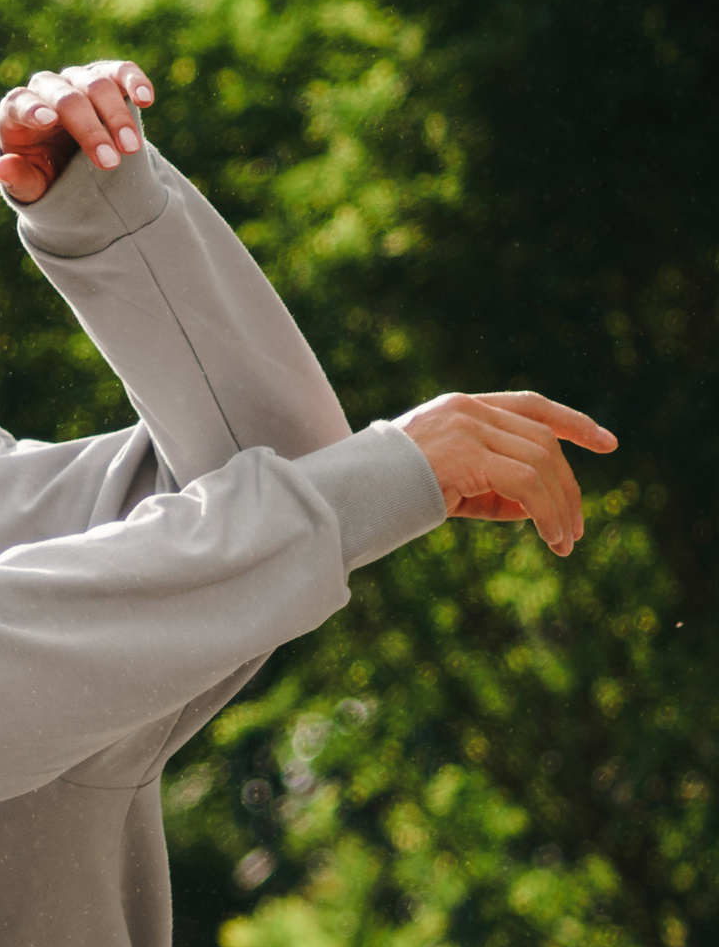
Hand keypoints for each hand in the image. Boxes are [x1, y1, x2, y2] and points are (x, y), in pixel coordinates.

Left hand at [0, 59, 157, 202]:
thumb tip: (1, 168)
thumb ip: (17, 178)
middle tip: (109, 162)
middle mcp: (46, 89)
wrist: (67, 158)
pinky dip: (135, 82)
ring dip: (116, 118)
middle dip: (90, 130)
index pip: (19, 102)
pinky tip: (146, 100)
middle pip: (67, 99)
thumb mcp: (29, 182)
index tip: (49, 121)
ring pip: (97, 85)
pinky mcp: (106, 76)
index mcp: (16, 111)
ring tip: (131, 149)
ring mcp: (76, 80)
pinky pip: (121, 71)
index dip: (32, 109)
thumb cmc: (42, 170)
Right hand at [393, 392, 617, 556]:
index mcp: (458, 408)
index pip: (529, 406)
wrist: (340, 495)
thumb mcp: (442, 483)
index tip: (606, 443)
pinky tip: (552, 538)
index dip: (572, 422)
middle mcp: (466, 409)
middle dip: (569, 485)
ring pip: (541, 462)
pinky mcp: (467, 455)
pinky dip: (548, 513)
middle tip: (576, 528)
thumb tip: (533, 508)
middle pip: (543, 440)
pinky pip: (527, 484)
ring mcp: (466, 429)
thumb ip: (486, 486)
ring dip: (561, 505)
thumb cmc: (382, 495)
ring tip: (565, 540)